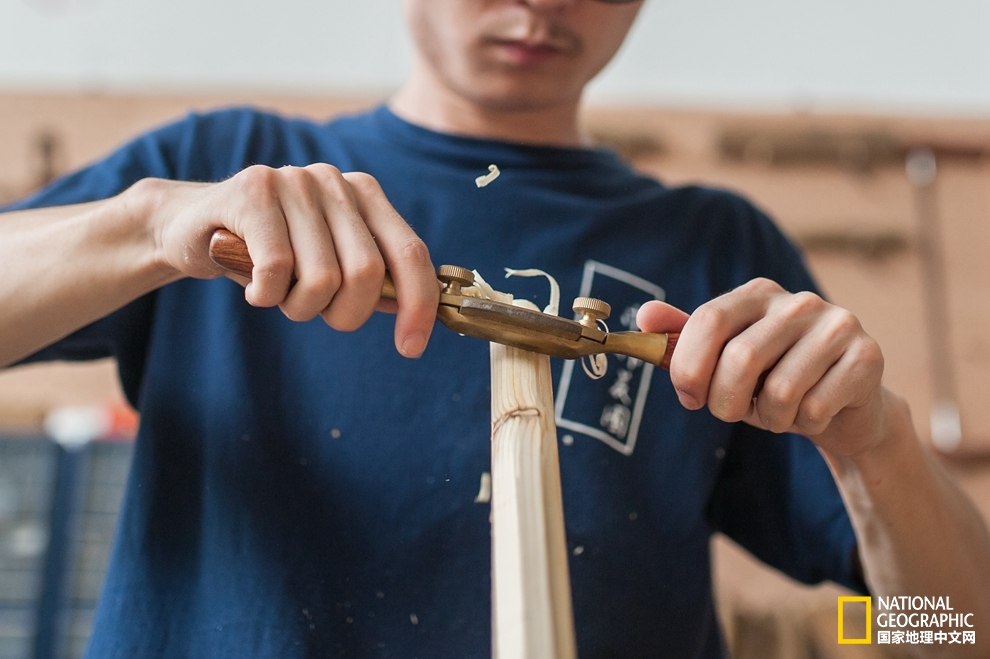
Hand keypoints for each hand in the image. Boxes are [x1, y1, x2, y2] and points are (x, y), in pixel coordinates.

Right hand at [144, 164, 438, 356]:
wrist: (193, 227)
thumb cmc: (270, 252)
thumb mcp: (327, 262)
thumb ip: (371, 279)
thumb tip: (417, 314)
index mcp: (365, 195)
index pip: (411, 253)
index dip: (418, 306)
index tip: (411, 348)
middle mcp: (335, 181)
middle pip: (367, 273)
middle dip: (344, 313)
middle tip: (315, 312)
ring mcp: (294, 181)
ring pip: (321, 278)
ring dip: (298, 307)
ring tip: (278, 292)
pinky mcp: (252, 191)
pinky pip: (277, 269)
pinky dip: (265, 295)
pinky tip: (253, 286)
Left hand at [637, 278, 886, 456]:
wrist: (842, 408)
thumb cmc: (772, 381)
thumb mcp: (722, 362)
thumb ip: (684, 340)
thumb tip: (644, 317)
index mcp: (757, 294)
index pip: (708, 320)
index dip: (689, 367)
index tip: (689, 398)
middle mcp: (798, 302)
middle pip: (740, 359)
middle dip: (727, 403)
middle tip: (734, 413)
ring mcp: (838, 325)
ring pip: (780, 390)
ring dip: (770, 418)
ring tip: (778, 411)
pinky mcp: (868, 356)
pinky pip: (816, 407)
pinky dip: (805, 424)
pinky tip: (813, 413)